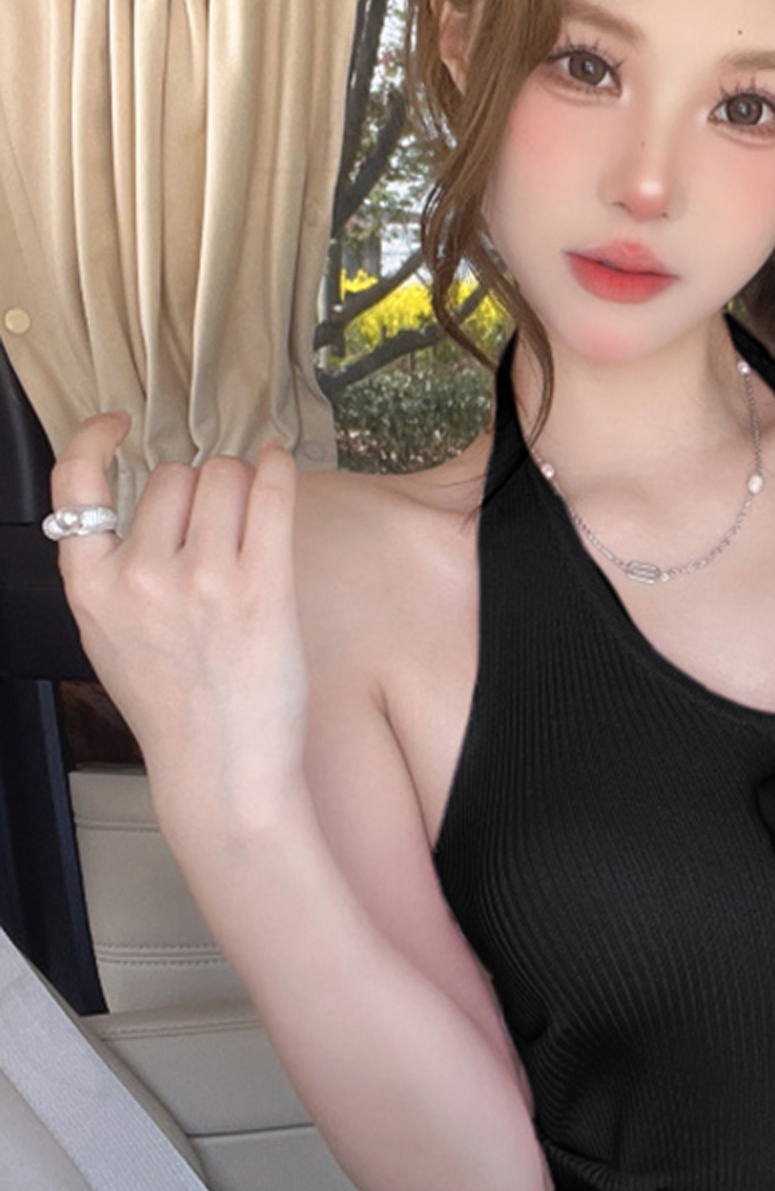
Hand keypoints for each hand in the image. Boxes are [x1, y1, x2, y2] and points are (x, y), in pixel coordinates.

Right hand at [51, 414, 309, 831]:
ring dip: (241, 481)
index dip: (96, 438)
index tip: (121, 422)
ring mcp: (202, 580)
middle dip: (200, 485)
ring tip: (252, 511)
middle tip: (221, 519)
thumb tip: (139, 514)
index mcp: (90, 586)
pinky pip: (271, 498)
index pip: (75, 485)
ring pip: (223, 477)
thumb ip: (112, 576)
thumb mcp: (110, 638)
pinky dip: (278, 470)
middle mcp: (140, 575)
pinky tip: (281, 463)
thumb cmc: (176, 707)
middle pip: (174, 476)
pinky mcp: (261, 589)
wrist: (221, 768)